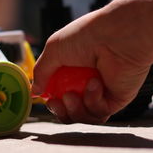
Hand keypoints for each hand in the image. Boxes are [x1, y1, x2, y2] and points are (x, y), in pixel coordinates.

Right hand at [33, 0, 152, 123]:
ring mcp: (102, 92)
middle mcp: (87, 82)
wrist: (117, 37)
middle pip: (70, 110)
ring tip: (73, 95)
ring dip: (74, 109)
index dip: (52, 100)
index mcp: (73, 69)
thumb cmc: (88, 36)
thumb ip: (41, 71)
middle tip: (58, 102)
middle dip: (61, 111)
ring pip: (84, 116)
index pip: (59, 93)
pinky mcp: (116, 100)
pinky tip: (95, 84)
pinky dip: (93, 101)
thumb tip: (35, 91)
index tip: (47, 98)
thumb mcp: (54, 49)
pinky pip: (99, 113)